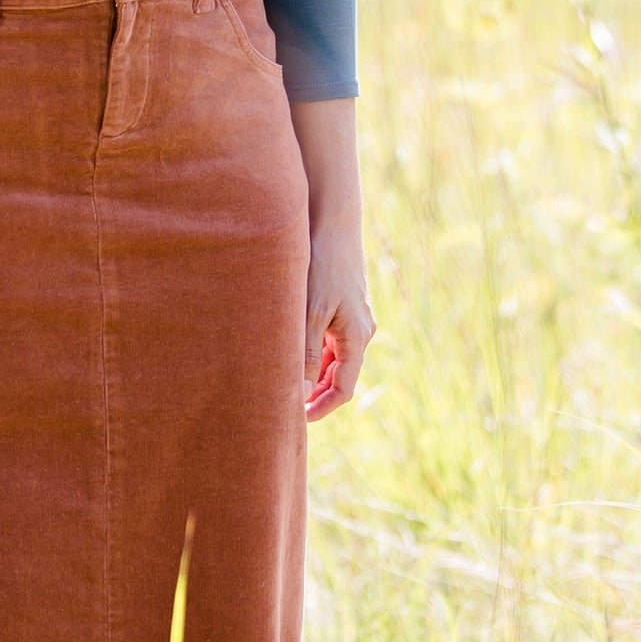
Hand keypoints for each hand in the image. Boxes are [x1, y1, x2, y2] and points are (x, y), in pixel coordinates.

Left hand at [304, 224, 374, 421]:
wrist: (332, 222)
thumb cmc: (322, 265)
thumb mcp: (311, 312)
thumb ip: (307, 353)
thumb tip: (303, 392)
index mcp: (357, 337)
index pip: (343, 389)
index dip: (321, 408)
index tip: (296, 419)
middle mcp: (359, 330)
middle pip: (339, 375)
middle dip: (315, 393)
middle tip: (285, 405)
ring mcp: (352, 317)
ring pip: (332, 356)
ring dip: (312, 371)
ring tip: (281, 378)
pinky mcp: (342, 304)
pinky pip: (328, 337)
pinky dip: (312, 349)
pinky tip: (287, 347)